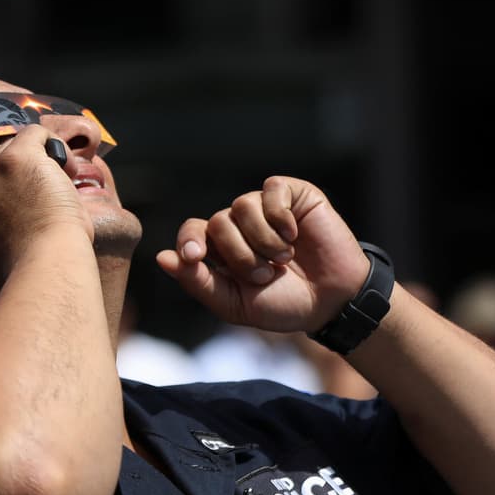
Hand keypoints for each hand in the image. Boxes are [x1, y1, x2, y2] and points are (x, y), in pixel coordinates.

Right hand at [0, 126, 91, 279]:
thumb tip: (11, 211)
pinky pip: (35, 133)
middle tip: (40, 181)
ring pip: (13, 144)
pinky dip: (54, 144)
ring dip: (38, 157)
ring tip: (64, 180)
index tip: (17, 183)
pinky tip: (68, 166)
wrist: (45, 267)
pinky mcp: (17, 158)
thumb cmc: (32, 269)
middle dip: (10, 161)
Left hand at [156, 176, 368, 332]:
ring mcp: (265, 207)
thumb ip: (199, 282)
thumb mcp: (235, 304)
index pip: (192, 232)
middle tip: (265, 275)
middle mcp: (239, 224)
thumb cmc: (283, 304)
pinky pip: (272, 190)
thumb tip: (162, 258)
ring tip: (284, 260)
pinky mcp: (293, 194)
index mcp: (220, 250)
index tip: (196, 256)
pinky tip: (295, 235)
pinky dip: (281, 217)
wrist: (332, 302)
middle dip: (240, 255)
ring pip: (242, 206)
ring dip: (264, 240)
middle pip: (218, 222)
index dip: (189, 240)